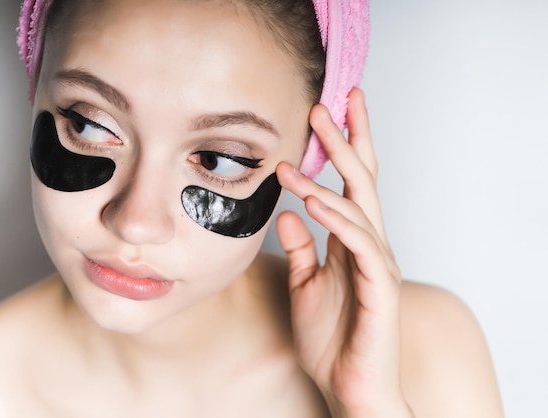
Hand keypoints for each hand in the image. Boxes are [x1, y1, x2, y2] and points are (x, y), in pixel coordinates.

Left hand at [276, 89, 412, 417]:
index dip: (345, 146)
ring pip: (359, 205)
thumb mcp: (306, 285)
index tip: (330, 110)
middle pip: (362, 180)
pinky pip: (360, 243)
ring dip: (329, 174)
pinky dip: (337, 218)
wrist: (350, 387)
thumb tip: (288, 214)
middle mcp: (369, 245)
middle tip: (329, 102)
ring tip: (300, 149)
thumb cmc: (332, 339)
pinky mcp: (380, 286)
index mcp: (351, 242)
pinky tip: (312, 200)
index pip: (350, 184)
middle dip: (347, 139)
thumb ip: (301, 249)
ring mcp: (377, 264)